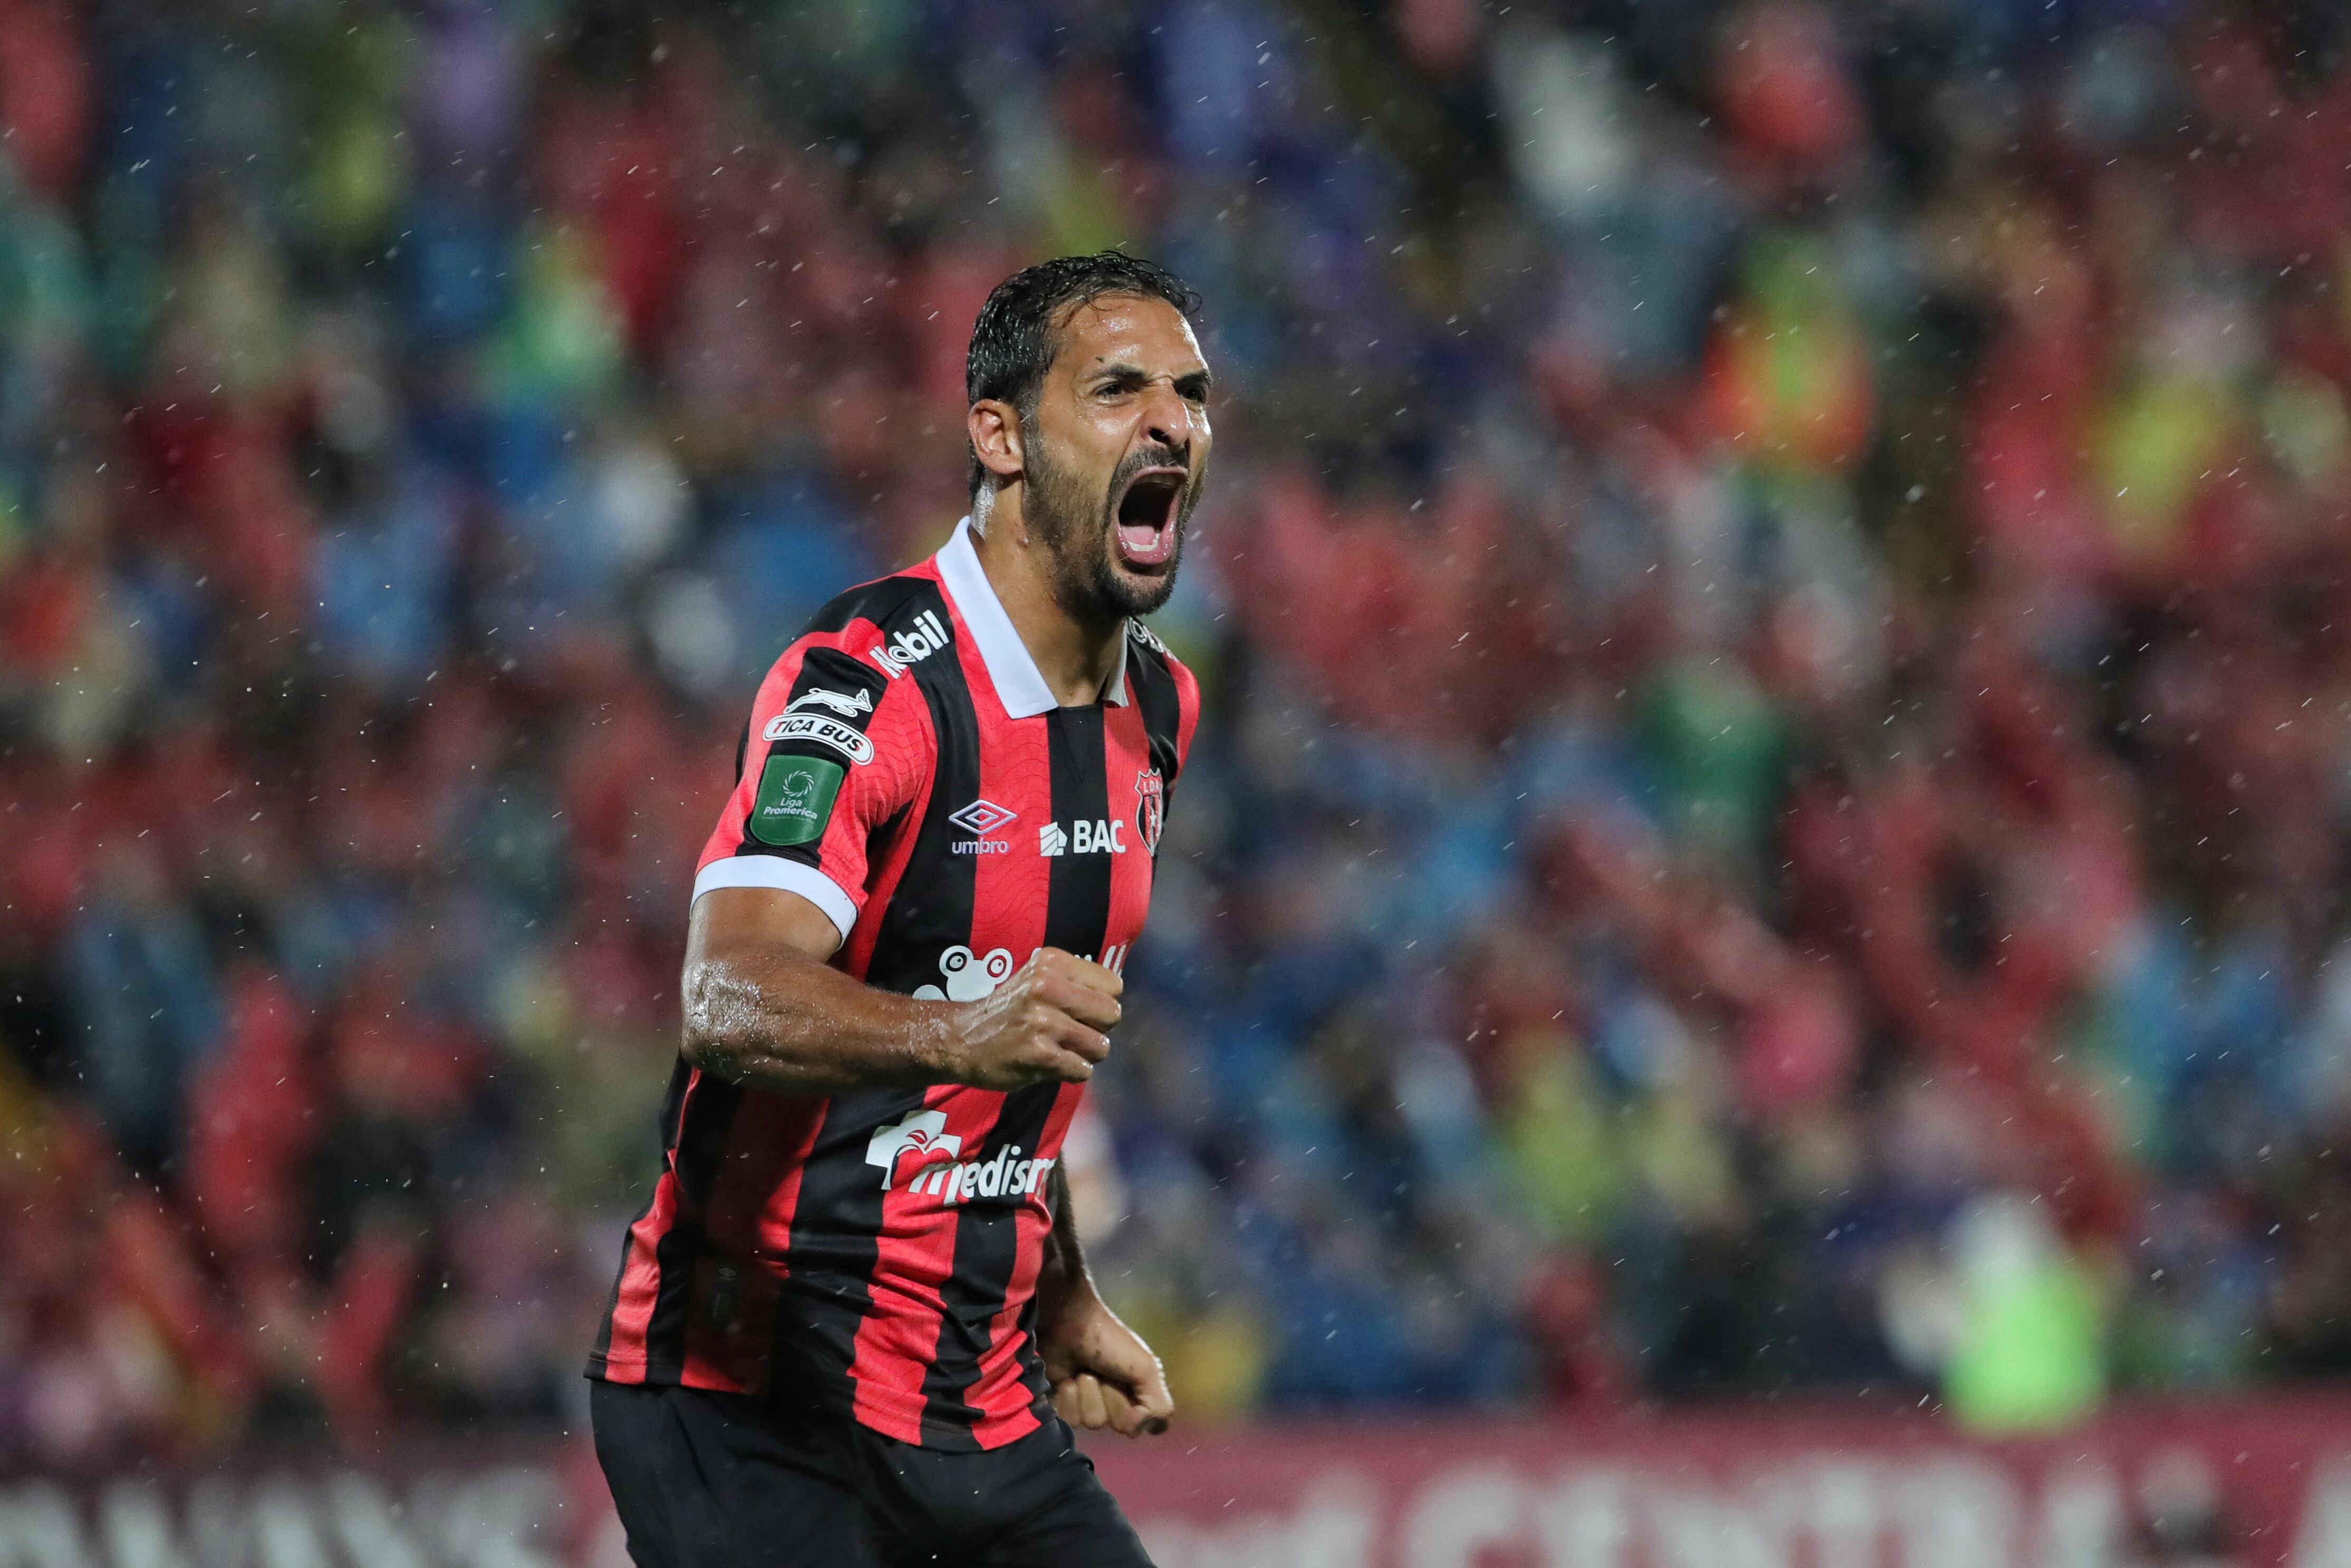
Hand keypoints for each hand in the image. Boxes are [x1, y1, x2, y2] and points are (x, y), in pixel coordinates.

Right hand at [943, 948, 1121, 1088]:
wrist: (961, 1040)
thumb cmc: (1011, 1011)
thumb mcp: (1039, 977)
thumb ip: (1076, 982)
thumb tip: (1118, 998)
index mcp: (1052, 963)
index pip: (1113, 985)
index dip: (1101, 1002)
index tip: (1077, 1010)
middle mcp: (1047, 986)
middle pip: (1112, 1014)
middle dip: (1098, 1029)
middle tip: (1072, 1032)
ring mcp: (1043, 1021)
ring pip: (1101, 1046)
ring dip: (1085, 1054)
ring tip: (1060, 1049)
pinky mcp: (1039, 1054)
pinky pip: (1083, 1070)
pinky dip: (1072, 1072)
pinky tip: (1050, 1064)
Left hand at [1040, 1286, 1172, 1438]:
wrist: (1068, 1322)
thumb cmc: (1109, 1341)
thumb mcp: (1145, 1368)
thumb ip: (1158, 1405)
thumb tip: (1140, 1429)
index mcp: (1137, 1394)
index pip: (1144, 1426)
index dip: (1138, 1415)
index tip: (1131, 1391)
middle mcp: (1114, 1402)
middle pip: (1117, 1425)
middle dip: (1110, 1397)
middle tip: (1103, 1372)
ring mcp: (1086, 1404)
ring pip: (1091, 1423)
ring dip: (1087, 1394)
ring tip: (1082, 1371)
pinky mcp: (1061, 1405)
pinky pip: (1067, 1421)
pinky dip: (1067, 1398)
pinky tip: (1065, 1380)